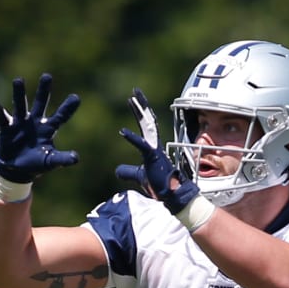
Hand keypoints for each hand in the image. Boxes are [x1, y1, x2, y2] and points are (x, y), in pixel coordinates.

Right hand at [0, 74, 80, 182]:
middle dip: (43, 91)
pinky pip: (2, 117)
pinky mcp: (7, 128)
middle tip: (47, 76)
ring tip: (18, 80)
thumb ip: (62, 159)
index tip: (76, 98)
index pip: (60, 116)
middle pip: (40, 103)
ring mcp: (20, 122)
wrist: (16, 170)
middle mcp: (35, 121)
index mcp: (48, 128)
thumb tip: (76, 158)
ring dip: (19, 93)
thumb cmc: (36, 164)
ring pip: (20, 105)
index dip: (67, 108)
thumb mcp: (50, 162)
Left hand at [115, 89, 200, 214]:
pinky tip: (122, 131)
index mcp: (152, 148)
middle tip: (135, 91)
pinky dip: (131, 138)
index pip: (146, 126)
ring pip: (148, 126)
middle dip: (141, 106)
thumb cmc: (159, 186)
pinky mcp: (153, 158)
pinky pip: (141, 145)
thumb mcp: (139, 176)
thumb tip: (117, 171)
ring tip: (132, 99)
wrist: (171, 195)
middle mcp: (155, 145)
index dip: (140, 113)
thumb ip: (128, 172)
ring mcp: (155, 150)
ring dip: (140, 112)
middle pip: (148, 121)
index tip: (134, 101)